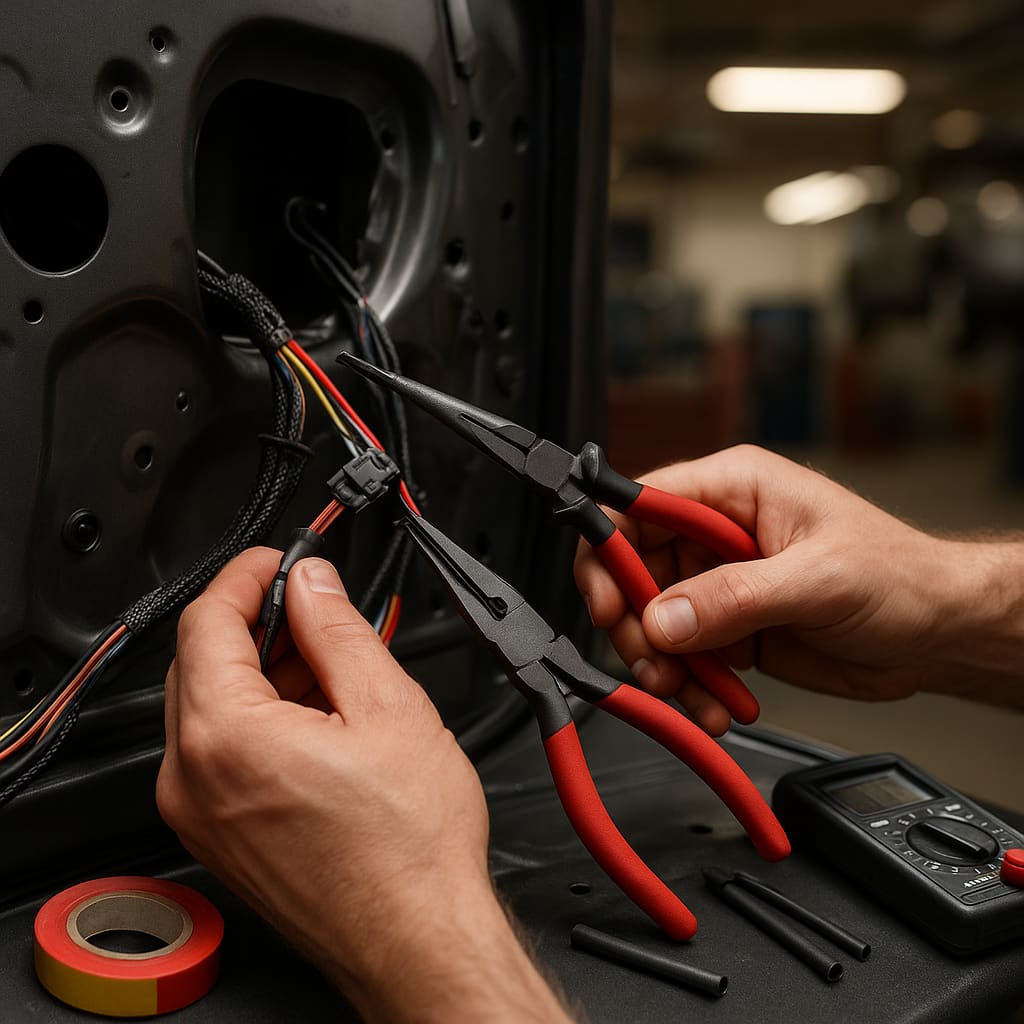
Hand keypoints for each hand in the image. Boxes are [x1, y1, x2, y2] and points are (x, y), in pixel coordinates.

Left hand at [158, 548, 569, 1022]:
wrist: (418, 939)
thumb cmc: (410, 847)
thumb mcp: (389, 707)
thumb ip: (339, 630)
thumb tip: (314, 582)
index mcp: (228, 737)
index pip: (207, 620)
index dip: (246, 576)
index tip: (278, 560)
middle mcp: (193, 780)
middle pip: (200, 661)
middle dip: (257, 623)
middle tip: (316, 609)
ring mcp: (200, 815)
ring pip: (210, 707)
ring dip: (262, 670)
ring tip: (333, 666)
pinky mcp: (218, 837)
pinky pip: (220, 752)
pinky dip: (259, 718)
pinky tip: (317, 715)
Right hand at [575, 445, 1021, 730]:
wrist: (937, 634)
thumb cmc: (900, 576)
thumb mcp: (818, 579)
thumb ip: (735, 597)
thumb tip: (664, 617)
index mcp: (733, 491)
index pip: (640, 506)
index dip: (610, 549)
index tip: (608, 599)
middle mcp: (715, 533)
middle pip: (633, 570)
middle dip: (633, 620)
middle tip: (651, 658)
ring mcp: (719, 584)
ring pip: (652, 622)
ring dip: (659, 663)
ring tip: (687, 692)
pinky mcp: (728, 629)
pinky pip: (683, 658)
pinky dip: (688, 688)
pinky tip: (712, 705)